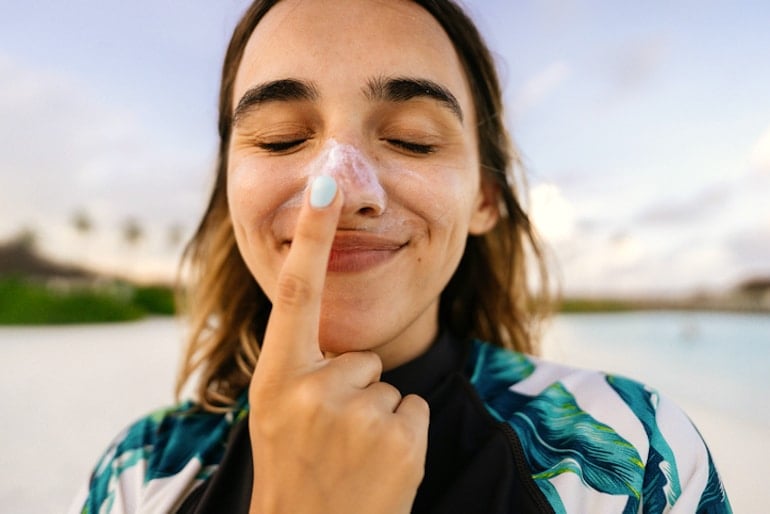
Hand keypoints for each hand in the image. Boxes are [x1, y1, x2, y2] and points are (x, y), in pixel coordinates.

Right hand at [248, 176, 429, 513]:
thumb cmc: (294, 468)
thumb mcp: (274, 412)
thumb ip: (299, 364)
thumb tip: (329, 324)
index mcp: (276, 376)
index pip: (296, 293)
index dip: (310, 235)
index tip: (325, 183)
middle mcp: (311, 390)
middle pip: (362, 355)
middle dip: (355, 388)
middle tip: (331, 436)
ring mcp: (357, 415)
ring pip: (388, 384)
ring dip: (377, 415)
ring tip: (351, 454)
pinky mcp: (400, 437)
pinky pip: (412, 408)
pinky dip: (402, 433)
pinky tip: (377, 464)